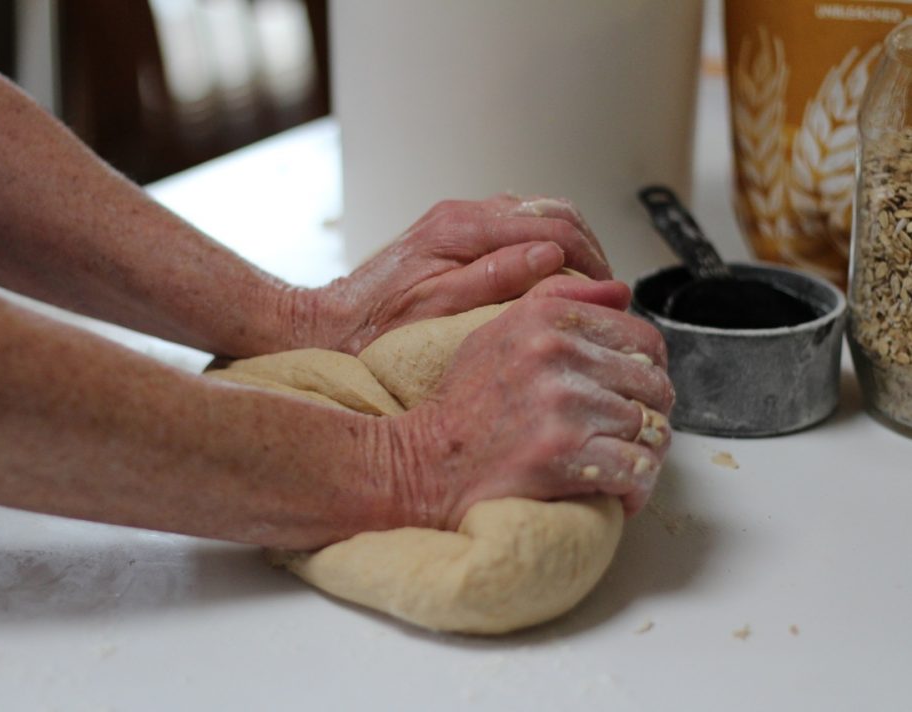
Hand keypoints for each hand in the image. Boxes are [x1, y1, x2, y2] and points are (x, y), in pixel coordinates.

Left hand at [306, 194, 612, 353]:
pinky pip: (513, 226)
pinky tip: (545, 276)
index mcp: (461, 230)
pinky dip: (540, 245)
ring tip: (581, 284)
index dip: (591, 259)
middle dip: (587, 247)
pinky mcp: (453, 232)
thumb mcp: (441, 312)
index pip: (553, 227)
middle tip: (603, 288)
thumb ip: (497, 279)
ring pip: (536, 214)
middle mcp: (461, 215)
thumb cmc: (376, 329)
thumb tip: (551, 258)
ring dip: (566, 245)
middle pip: (552, 211)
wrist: (331, 324)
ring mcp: (458, 220)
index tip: (608, 290)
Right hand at [383, 274, 673, 528]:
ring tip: (616, 464)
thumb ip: (557, 301)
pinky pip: (636, 469)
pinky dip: (634, 488)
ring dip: (640, 455)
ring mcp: (562, 406)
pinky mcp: (564, 455)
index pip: (644, 340)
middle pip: (655, 387)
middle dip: (648, 416)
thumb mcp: (498, 331)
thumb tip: (621, 291)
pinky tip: (617, 491)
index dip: (647, 372)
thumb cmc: (462, 405)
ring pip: (650, 430)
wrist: (425, 462)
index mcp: (547, 319)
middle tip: (624, 435)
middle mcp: (556, 354)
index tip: (631, 394)